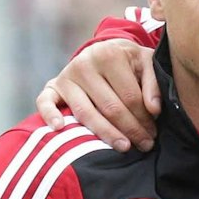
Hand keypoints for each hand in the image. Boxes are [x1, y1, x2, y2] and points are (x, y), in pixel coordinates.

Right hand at [38, 40, 160, 152]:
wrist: (104, 50)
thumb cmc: (129, 61)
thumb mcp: (147, 63)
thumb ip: (153, 84)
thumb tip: (154, 110)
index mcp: (109, 55)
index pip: (130, 97)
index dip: (144, 119)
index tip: (153, 134)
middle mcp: (84, 64)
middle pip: (110, 107)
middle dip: (130, 130)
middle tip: (145, 145)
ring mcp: (66, 76)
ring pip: (85, 112)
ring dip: (105, 133)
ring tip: (124, 147)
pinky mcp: (52, 86)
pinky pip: (45, 102)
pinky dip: (49, 115)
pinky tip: (59, 128)